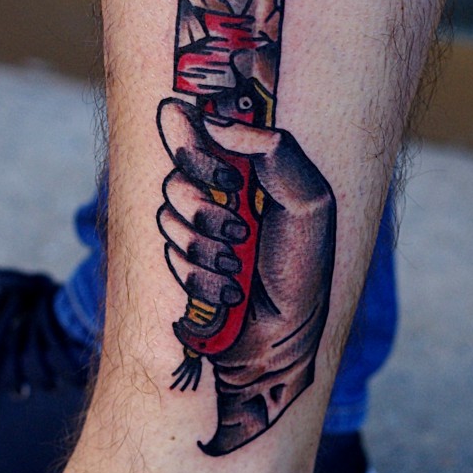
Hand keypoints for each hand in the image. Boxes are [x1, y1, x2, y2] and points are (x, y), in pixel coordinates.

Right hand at [157, 98, 335, 453]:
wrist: (275, 362)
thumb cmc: (303, 281)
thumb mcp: (308, 207)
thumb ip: (274, 151)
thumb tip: (220, 118)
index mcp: (258, 165)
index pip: (215, 113)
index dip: (202, 110)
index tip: (197, 116)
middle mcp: (223, 186)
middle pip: (183, 160)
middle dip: (208, 200)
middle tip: (239, 229)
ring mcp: (197, 223)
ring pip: (170, 206)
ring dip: (206, 247)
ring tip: (238, 275)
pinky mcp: (175, 259)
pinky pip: (164, 247)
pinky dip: (195, 275)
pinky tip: (220, 296)